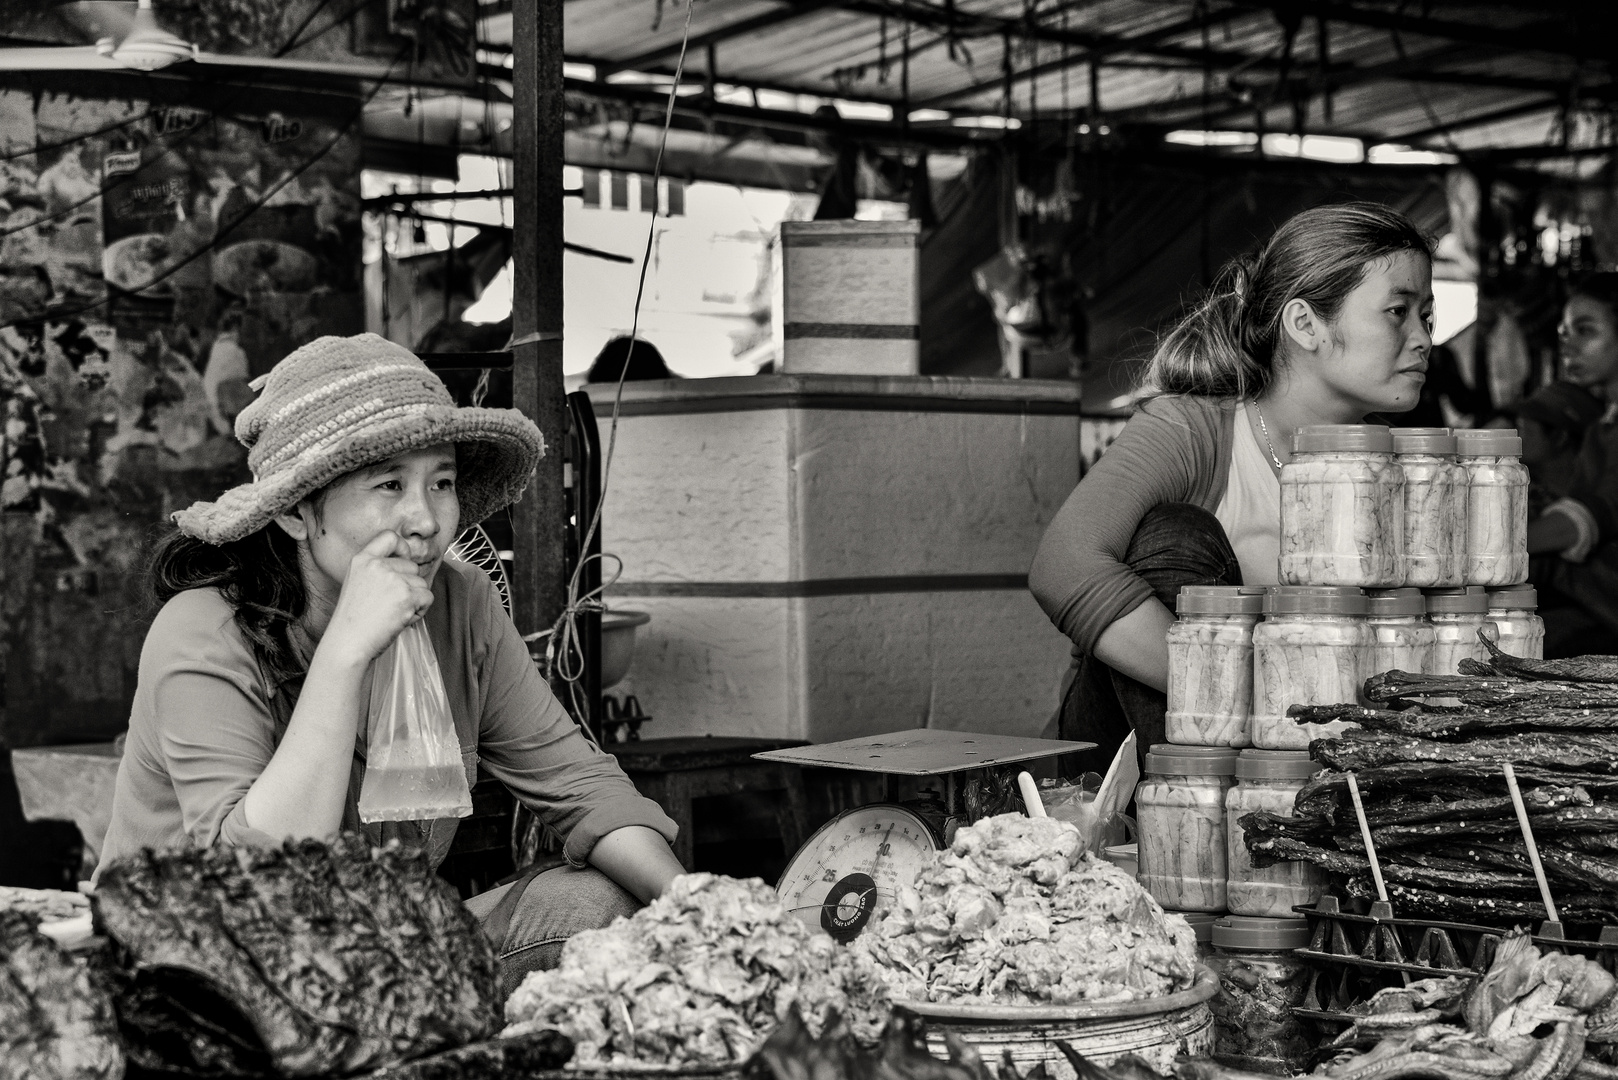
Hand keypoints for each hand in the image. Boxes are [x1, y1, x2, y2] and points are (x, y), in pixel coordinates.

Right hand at [322, 531, 434, 665]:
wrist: (348, 643)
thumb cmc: (354, 620)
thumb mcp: (357, 583)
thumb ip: (377, 570)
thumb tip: (407, 565)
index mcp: (362, 560)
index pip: (389, 536)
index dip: (402, 547)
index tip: (403, 560)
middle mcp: (377, 565)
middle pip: (412, 565)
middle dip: (408, 585)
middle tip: (391, 604)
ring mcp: (393, 579)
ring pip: (421, 583)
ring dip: (414, 600)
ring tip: (393, 613)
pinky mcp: (407, 595)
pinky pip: (427, 597)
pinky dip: (420, 610)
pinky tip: (402, 618)